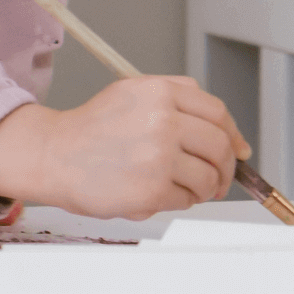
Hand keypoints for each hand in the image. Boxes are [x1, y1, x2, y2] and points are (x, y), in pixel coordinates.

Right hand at [0, 76, 251, 220]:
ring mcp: (159, 156)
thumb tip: (227, 131)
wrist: (55, 155)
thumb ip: (178, 99)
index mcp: (161, 92)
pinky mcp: (152, 189)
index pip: (217, 114)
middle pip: (220, 146)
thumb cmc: (93, 129)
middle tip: (218, 179)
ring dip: (203, 188)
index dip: (233, 135)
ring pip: (208, 177)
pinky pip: (187, 200)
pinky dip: (180, 202)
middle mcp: (163, 120)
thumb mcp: (134, 92)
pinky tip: (160, 194)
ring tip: (182, 188)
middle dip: (225, 168)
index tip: (238, 150)